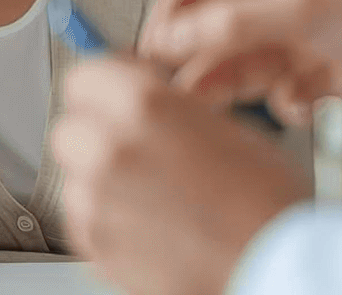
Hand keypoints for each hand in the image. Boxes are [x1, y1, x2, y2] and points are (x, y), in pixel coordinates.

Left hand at [52, 58, 309, 294]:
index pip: (83, 77)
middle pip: (69, 128)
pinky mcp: (97, 249)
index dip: (105, 84)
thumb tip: (138, 104)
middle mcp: (109, 151)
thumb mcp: (221, 124)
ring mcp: (97, 205)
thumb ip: (167, 107)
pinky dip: (105, 218)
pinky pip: (83, 220)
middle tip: (133, 143)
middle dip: (96, 132)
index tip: (118, 93)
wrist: (272, 264)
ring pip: (74, 177)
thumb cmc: (263, 201)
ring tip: (150, 190)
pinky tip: (149, 221)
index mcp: (142, 107)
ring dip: (100, 177)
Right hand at [139, 0, 341, 118]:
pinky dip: (285, 102)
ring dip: (231, 80)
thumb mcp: (298, 4)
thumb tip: (166, 7)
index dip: (177, 2)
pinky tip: (298, 106)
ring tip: (216, 103)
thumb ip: (225, 16)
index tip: (151, 39)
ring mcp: (307, 26)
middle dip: (198, 50)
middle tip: (173, 83)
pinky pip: (284, 88)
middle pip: (220, 16)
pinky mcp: (328, 66)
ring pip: (246, 56)